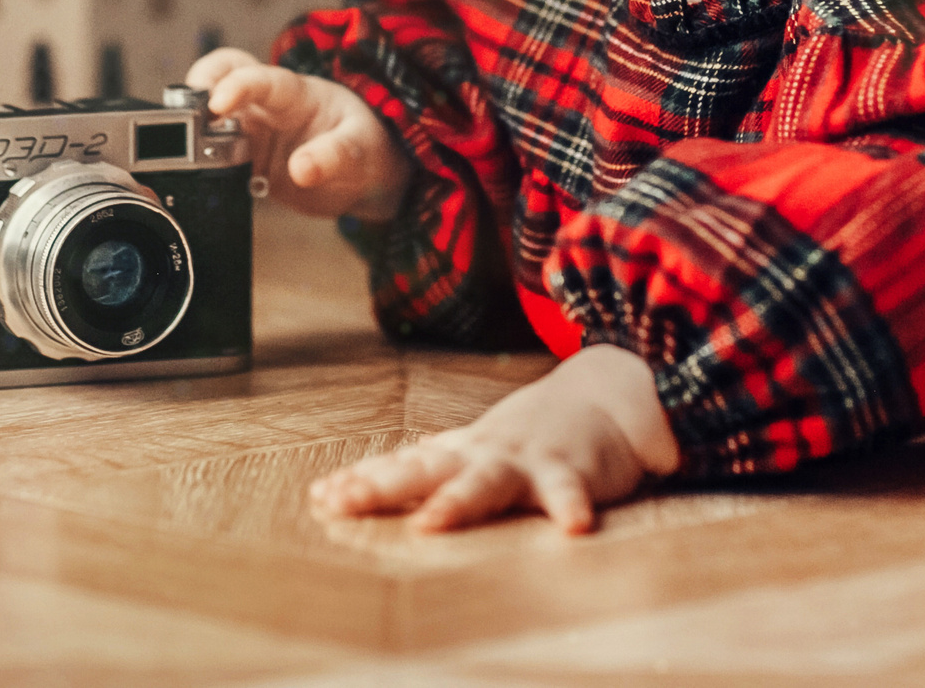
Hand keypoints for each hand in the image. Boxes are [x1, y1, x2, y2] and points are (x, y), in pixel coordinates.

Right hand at [182, 48, 413, 221]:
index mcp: (294, 93)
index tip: (216, 103)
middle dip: (195, 92)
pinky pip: (214, 165)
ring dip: (193, 139)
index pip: (260, 77)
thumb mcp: (362, 149)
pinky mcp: (244, 166)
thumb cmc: (367, 146)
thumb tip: (301, 169)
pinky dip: (204, 174)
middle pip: (217, 81)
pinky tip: (207, 189)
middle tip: (183, 120)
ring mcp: (251, 136)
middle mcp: (265, 108)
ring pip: (208, 125)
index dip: (235, 84)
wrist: (367, 178)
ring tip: (191, 163)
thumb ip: (334, 156)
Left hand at [307, 344, 680, 533]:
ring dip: (458, 502)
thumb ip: (423, 465)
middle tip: (341, 502)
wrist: (603, 396)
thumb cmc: (527, 435)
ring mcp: (524, 460)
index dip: (362, 480)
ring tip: (429, 522)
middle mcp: (482, 454)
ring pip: (487, 482)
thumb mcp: (472, 449)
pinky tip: (574, 527)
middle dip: (381, 486)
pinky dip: (571, 506)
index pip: (400, 465)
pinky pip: (570, 492)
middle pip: (424, 470)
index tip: (321, 497)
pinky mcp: (572, 471)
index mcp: (458, 453)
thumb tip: (355, 478)